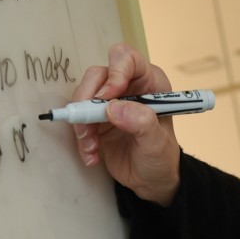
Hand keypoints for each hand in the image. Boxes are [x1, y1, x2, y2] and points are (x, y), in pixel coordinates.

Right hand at [71, 43, 180, 205]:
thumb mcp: (157, 143)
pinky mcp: (95, 119)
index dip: (114, 72)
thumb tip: (114, 108)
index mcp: (148, 82)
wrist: (151, 179)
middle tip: (87, 125)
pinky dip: (81, 139)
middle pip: (97, 75)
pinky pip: (78, 120)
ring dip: (82, 123)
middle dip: (87, 99)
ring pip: (83, 97)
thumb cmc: (161, 156)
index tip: (107, 97)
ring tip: (92, 147)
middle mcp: (127, 87)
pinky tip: (92, 156)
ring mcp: (109, 102)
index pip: (126, 59)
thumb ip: (141, 123)